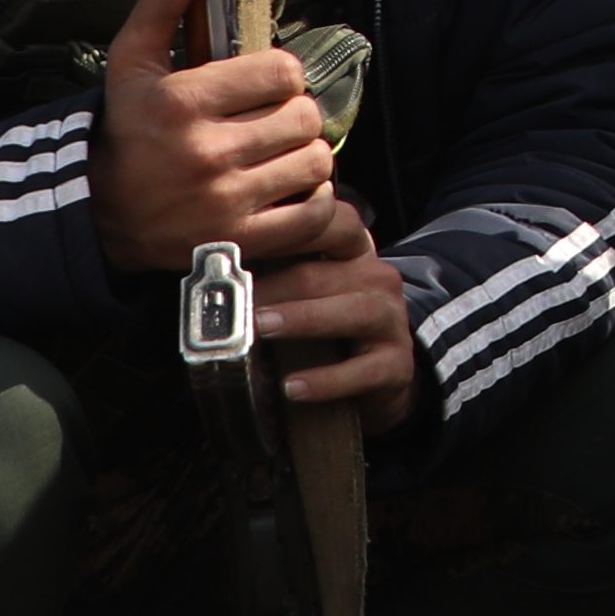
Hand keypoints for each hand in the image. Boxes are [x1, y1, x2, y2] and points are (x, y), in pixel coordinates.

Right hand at [91, 0, 336, 273]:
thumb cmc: (126, 134)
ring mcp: (226, 200)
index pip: (283, 72)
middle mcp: (207, 151)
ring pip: (315, 161)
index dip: (282, 75)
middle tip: (275, 121)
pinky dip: (316, 201)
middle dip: (295, 115)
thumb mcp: (130, 66)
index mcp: (183, 102)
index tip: (265, 86)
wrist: (102, 217)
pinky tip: (293, 190)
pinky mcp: (241, 240)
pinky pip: (314, 215)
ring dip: (307, 156)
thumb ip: (161, 6)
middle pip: (304, 117)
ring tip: (282, 155)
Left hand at [252, 203, 419, 425]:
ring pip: (350, 312)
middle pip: (322, 275)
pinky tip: (293, 386)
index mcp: (353, 255)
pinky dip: (325, 379)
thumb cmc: (333, 332)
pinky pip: (361, 371)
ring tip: (263, 328)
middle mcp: (376, 280)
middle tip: (236, 301)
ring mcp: (390, 321)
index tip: (240, 243)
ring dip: (302, 319)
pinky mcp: (396, 364)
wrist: (381, 378)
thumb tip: (218, 275)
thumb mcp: (310, 297)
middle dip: (276, 287)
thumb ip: (279, 279)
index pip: (325, 229)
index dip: (282, 235)